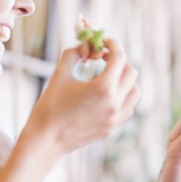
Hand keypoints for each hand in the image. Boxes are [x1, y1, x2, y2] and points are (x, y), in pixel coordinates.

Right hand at [23, 37, 140, 155]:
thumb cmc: (49, 106)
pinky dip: (123, 96)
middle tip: (103, 57)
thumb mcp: (60, 74)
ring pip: (135, 91)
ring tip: (108, 76)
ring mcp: (116, 117)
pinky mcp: (112, 127)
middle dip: (118, 60)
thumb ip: (74, 54)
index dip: (113, 44)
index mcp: (103, 88)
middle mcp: (114, 103)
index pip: (119, 57)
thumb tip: (86, 46)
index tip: (104, 41)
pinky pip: (128, 107)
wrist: (45, 140)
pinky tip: (107, 94)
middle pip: (131, 72)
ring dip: (125, 79)